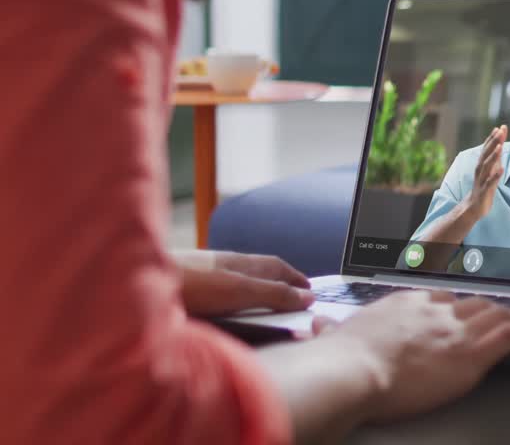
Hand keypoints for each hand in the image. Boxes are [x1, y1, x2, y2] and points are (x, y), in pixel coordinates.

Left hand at [173, 250, 312, 316]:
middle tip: (293, 298)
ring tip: (263, 305)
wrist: (134, 283)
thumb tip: (307, 297)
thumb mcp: (239, 290)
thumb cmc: (189, 284)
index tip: (310, 291)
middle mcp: (223, 267)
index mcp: (241, 263)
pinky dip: (231, 299)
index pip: (276, 266)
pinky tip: (224, 310)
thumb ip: (272, 294)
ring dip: (254, 290)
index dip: (295, 278)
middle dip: (278, 282)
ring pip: (236, 281)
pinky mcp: (185, 291)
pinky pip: (216, 292)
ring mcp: (203, 277)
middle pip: (258, 271)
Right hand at [315, 290, 509, 422]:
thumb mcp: (334, 335)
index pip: (442, 299)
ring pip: (498, 316)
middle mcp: (435, 311)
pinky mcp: (470, 352)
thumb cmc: (339, 360)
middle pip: (475, 304)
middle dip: (494, 310)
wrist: (353, 371)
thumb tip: (318, 326)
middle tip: (508, 315)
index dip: (458, 305)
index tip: (465, 309)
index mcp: (405, 304)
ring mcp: (455, 329)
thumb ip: (331, 330)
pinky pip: (509, 335)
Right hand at [460, 125, 505, 223]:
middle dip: (493, 142)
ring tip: (500, 146)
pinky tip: (501, 169)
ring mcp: (482, 180)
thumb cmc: (484, 186)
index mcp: (482, 165)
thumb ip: (495, 157)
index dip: (493, 138)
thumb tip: (500, 142)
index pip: (487, 149)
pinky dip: (495, 175)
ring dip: (493, 156)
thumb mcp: (490, 170)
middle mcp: (481, 170)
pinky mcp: (484, 190)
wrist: (474, 207)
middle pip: (486, 154)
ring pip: (487, 166)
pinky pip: (490, 182)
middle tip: (499, 131)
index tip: (500, 127)